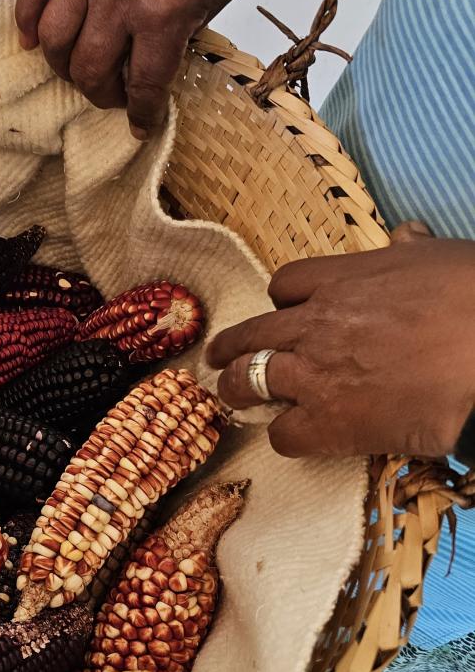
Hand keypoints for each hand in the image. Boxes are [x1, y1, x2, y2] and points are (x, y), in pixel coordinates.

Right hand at [14, 0, 344, 136]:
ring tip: (77, 68)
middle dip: (101, 92)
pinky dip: (27, 18)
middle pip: (90, 68)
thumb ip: (182, 27)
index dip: (140, 111)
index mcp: (164, 11)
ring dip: (64, 64)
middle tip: (112, 93)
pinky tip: (32, 38)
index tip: (140, 122)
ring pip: (54, 37)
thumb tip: (153, 57)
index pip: (142, 82)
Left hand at [206, 226, 474, 458]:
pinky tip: (294, 437)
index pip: (285, 286)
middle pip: (252, 335)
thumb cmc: (473, 296)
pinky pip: (283, 434)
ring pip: (248, 381)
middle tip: (221, 359)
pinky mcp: (330, 423)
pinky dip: (283, 436)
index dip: (281, 303)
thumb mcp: (437, 256)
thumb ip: (411, 248)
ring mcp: (316, 375)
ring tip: (235, 400)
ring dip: (239, 391)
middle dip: (231, 348)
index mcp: (340, 281)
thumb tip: (407, 234)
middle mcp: (316, 326)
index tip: (285, 314)